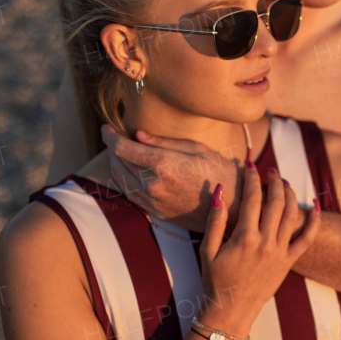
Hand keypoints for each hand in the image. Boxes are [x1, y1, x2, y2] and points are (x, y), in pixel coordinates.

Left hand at [104, 125, 241, 230]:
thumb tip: (138, 135)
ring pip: (121, 178)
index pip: (122, 148)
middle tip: (114, 136)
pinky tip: (127, 170)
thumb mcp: (197, 149)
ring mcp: (153, 200)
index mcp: (164, 164)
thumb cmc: (221, 172)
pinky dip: (123, 179)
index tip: (106, 128)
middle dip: (113, 146)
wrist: (234, 207)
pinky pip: (130, 193)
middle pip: (118, 162)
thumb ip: (164, 142)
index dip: (110, 136)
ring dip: (116, 163)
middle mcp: (154, 184)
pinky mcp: (156, 212)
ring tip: (119, 151)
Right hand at [199, 163, 321, 336]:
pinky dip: (315, 221)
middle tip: (270, 170)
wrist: (231, 310)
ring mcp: (280, 252)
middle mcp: (266, 243)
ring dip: (291, 194)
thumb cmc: (215, 280)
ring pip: (292, 214)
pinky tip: (317, 205)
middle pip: (276, 201)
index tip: (249, 166)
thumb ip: (214, 220)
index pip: (252, 198)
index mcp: (244, 238)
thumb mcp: (207, 249)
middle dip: (274, 181)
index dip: (252, 178)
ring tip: (285, 182)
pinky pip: (308, 238)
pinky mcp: (289, 261)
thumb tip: (218, 190)